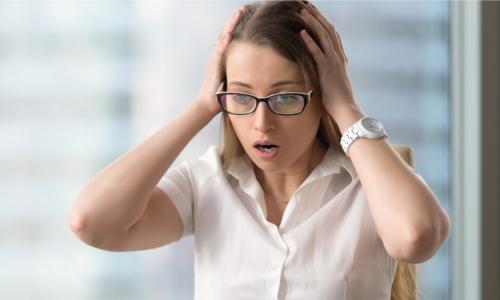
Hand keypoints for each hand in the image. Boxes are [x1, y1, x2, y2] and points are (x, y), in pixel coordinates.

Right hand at [195, 5, 245, 115]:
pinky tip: (230, 32)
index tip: (245, 15)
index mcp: (222, 57)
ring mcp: (214, 59)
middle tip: (243, 8)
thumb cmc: (221, 94)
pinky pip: (220, 51)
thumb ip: (240, 71)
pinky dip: (224, 41)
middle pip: (225, 32)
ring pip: (222, 37)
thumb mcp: (233, 78)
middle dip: (234, 20)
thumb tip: (256, 70)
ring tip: (238, 13)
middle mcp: (217, 55)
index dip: (236, 25)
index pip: (229, 37)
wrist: (208, 104)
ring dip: (230, 25)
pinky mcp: (214, 66)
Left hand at [299, 3, 363, 122]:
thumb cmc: (338, 98)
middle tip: (306, 5)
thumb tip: (322, 69)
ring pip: (323, 36)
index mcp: (340, 57)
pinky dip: (309, 41)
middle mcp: (338, 56)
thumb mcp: (334, 80)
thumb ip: (330, 71)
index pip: (332, 34)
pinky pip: (317, 52)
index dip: (323, 21)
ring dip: (312, 23)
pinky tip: (301, 32)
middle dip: (317, 16)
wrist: (345, 108)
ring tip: (302, 12)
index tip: (314, 12)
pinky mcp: (327, 69)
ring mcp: (334, 62)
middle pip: (328, 29)